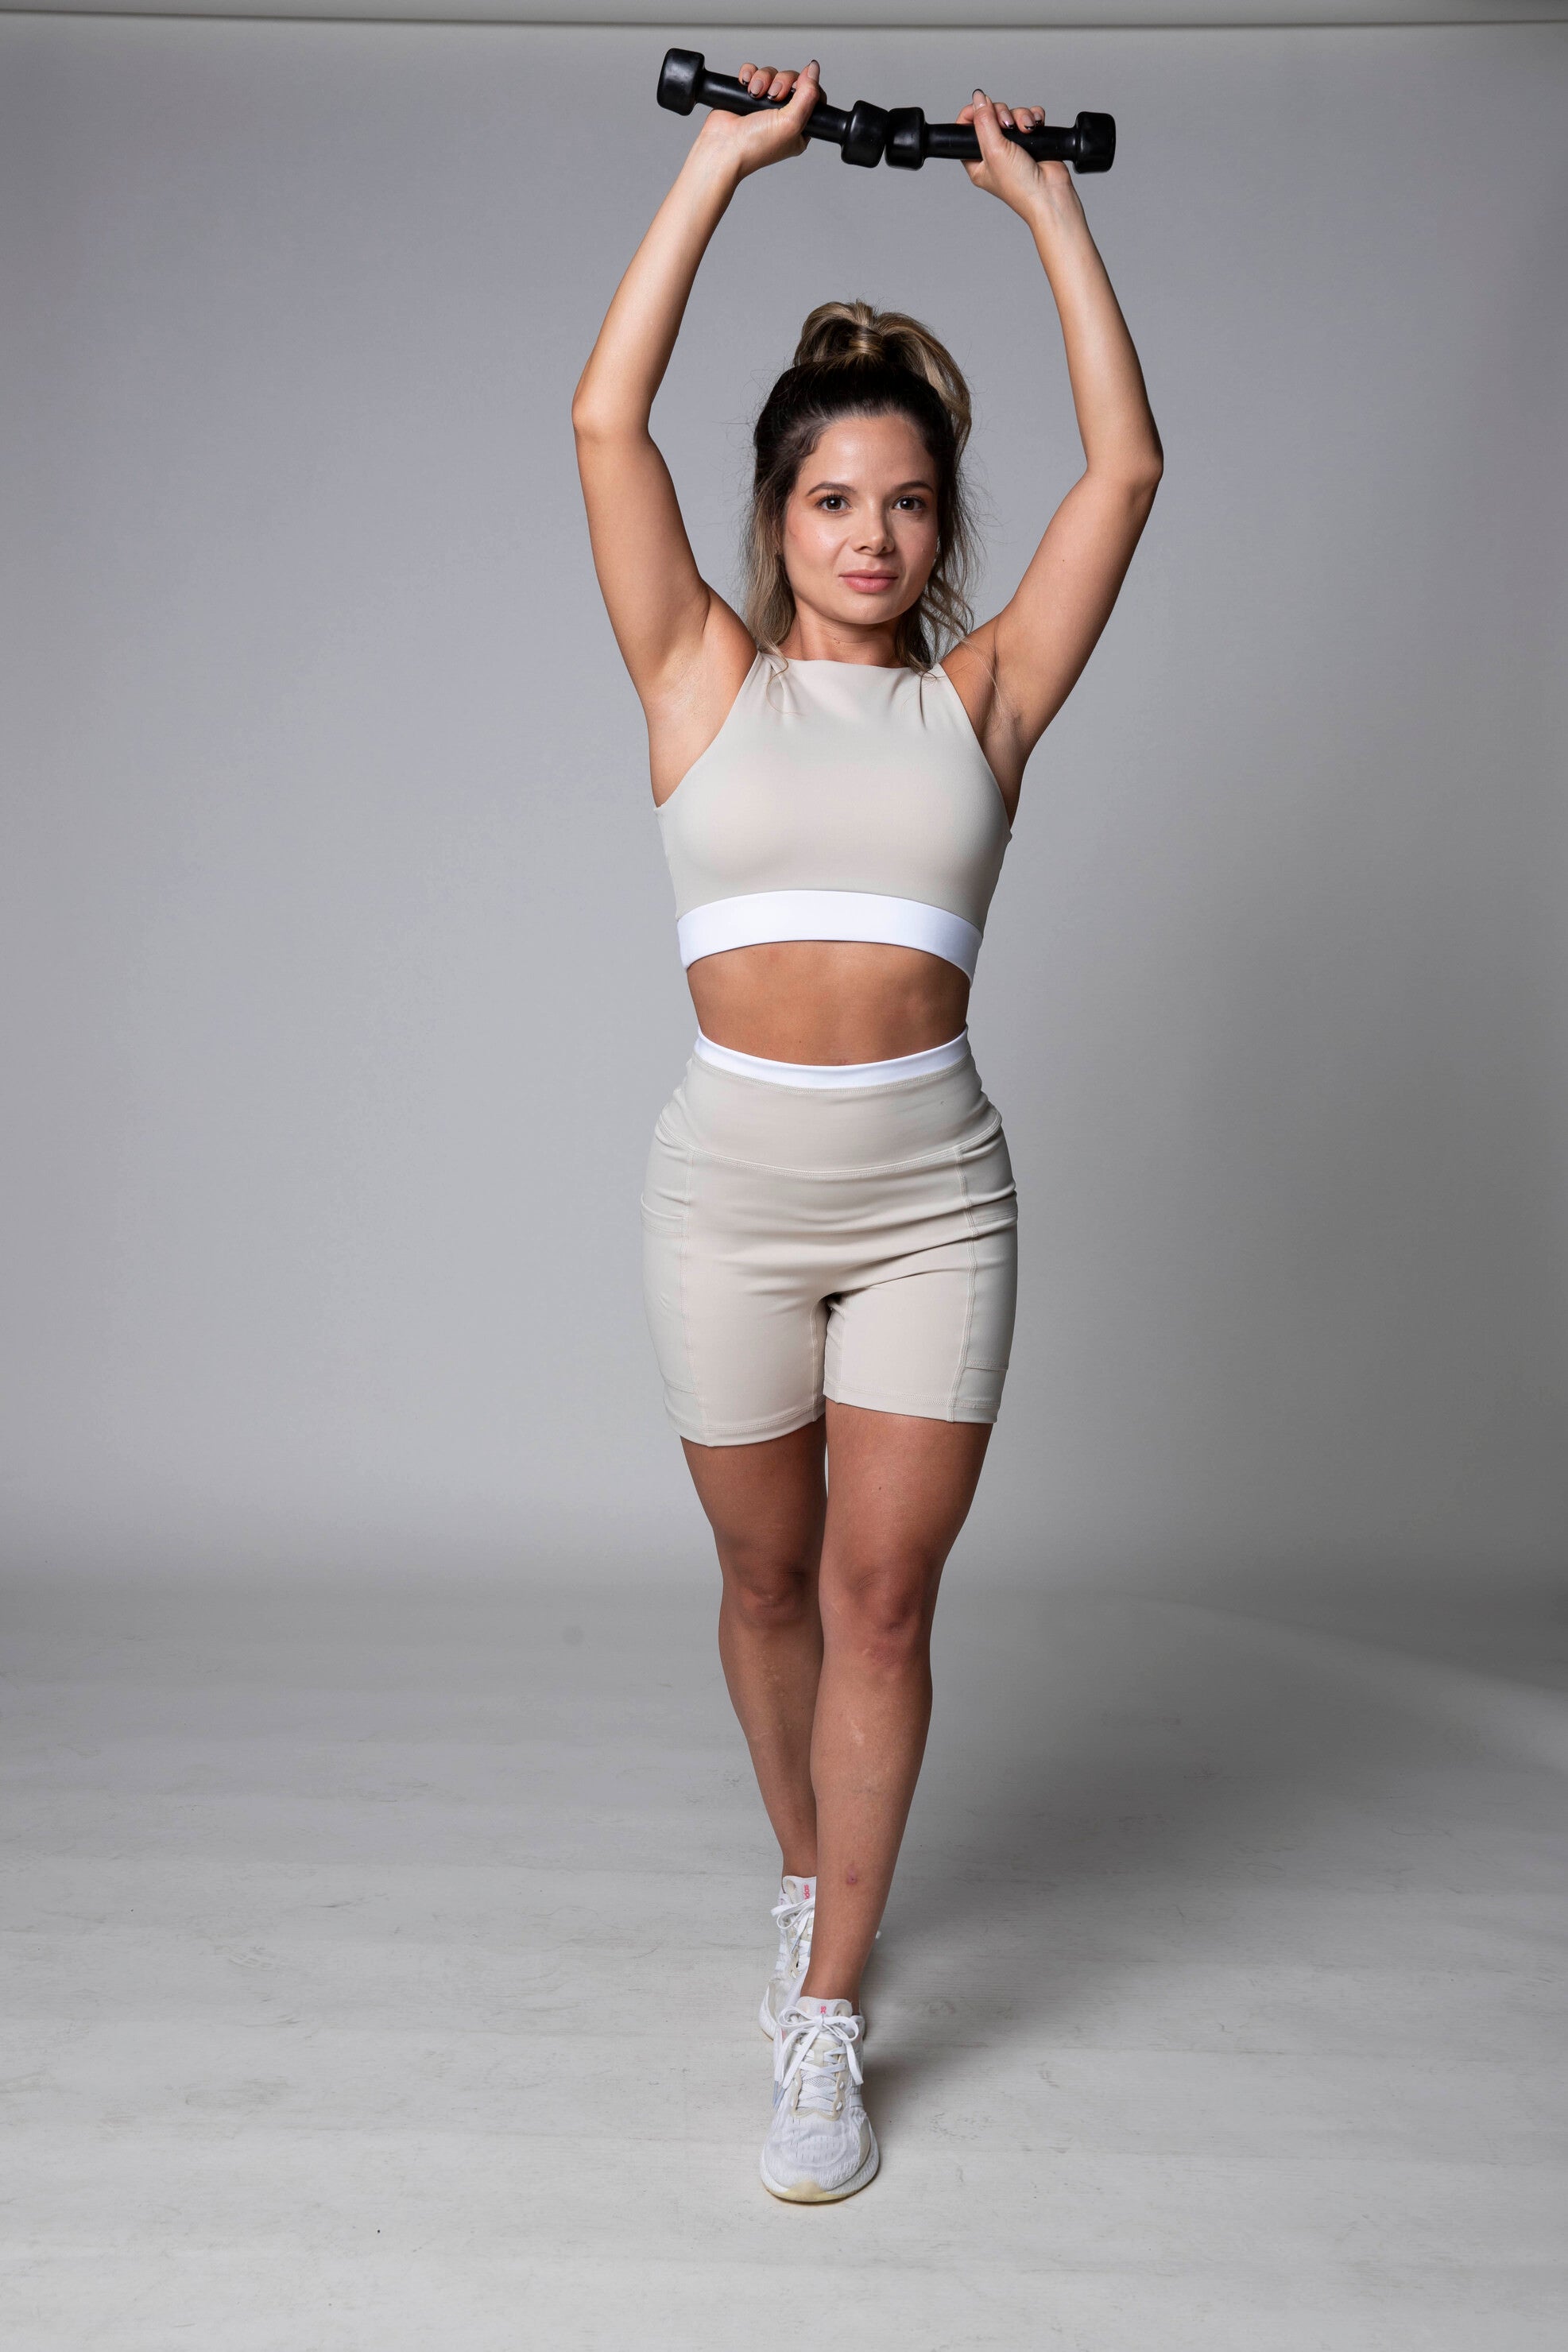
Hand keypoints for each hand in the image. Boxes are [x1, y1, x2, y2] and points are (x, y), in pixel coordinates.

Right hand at [693, 59, 822, 180]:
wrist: (723, 147)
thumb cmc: (755, 146)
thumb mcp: (792, 122)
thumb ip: (808, 95)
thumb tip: (814, 68)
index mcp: (799, 128)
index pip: (813, 97)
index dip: (808, 86)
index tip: (799, 86)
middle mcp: (782, 116)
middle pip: (792, 81)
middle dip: (783, 82)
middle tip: (773, 96)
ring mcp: (764, 106)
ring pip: (772, 75)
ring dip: (764, 78)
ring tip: (754, 93)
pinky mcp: (747, 97)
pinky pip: (753, 73)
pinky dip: (749, 74)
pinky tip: (745, 85)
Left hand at [955, 89, 1082, 225]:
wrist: (1050, 194)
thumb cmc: (1020, 186)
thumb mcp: (994, 151)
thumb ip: (984, 122)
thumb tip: (978, 99)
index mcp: (978, 162)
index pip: (966, 130)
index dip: (972, 114)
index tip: (980, 106)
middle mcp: (994, 153)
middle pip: (990, 117)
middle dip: (1001, 114)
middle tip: (1007, 125)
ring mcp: (1013, 147)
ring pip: (1011, 115)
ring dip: (1020, 116)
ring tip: (1026, 130)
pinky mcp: (1031, 141)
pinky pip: (1029, 117)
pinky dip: (1033, 117)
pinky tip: (1035, 126)